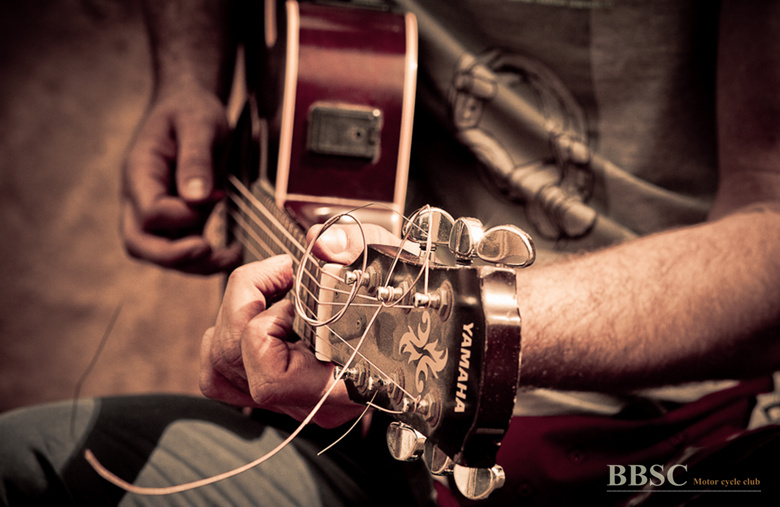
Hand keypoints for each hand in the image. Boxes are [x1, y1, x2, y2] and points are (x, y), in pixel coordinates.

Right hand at [121, 86, 240, 273]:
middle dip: (173, 256)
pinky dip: (205, 259)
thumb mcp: (199, 122)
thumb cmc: (190, 110)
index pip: (150, 211)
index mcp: (140, 171)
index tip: (217, 196)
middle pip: (139, 243)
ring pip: (160, 254)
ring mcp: (158, 212)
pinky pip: (183, 250)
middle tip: (207, 250)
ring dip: (193, 264)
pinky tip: (232, 253)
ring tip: (230, 257)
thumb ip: (196, 157)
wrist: (188, 106)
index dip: (182, 214)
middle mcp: (141, 196)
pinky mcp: (179, 220)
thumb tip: (197, 197)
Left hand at [199, 222, 399, 427]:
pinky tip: (259, 311)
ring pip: (219, 371)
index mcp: (342, 387)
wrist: (419, 321)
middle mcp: (312, 404)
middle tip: (283, 275)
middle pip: (235, 366)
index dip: (270, 324)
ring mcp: (291, 400)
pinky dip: (226, 336)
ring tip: (270, 290)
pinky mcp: (276, 389)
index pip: (271, 378)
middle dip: (245, 304)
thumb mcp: (391, 260)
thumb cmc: (406, 294)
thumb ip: (356, 247)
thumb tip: (319, 244)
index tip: (299, 288)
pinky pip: (220, 373)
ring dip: (232, 317)